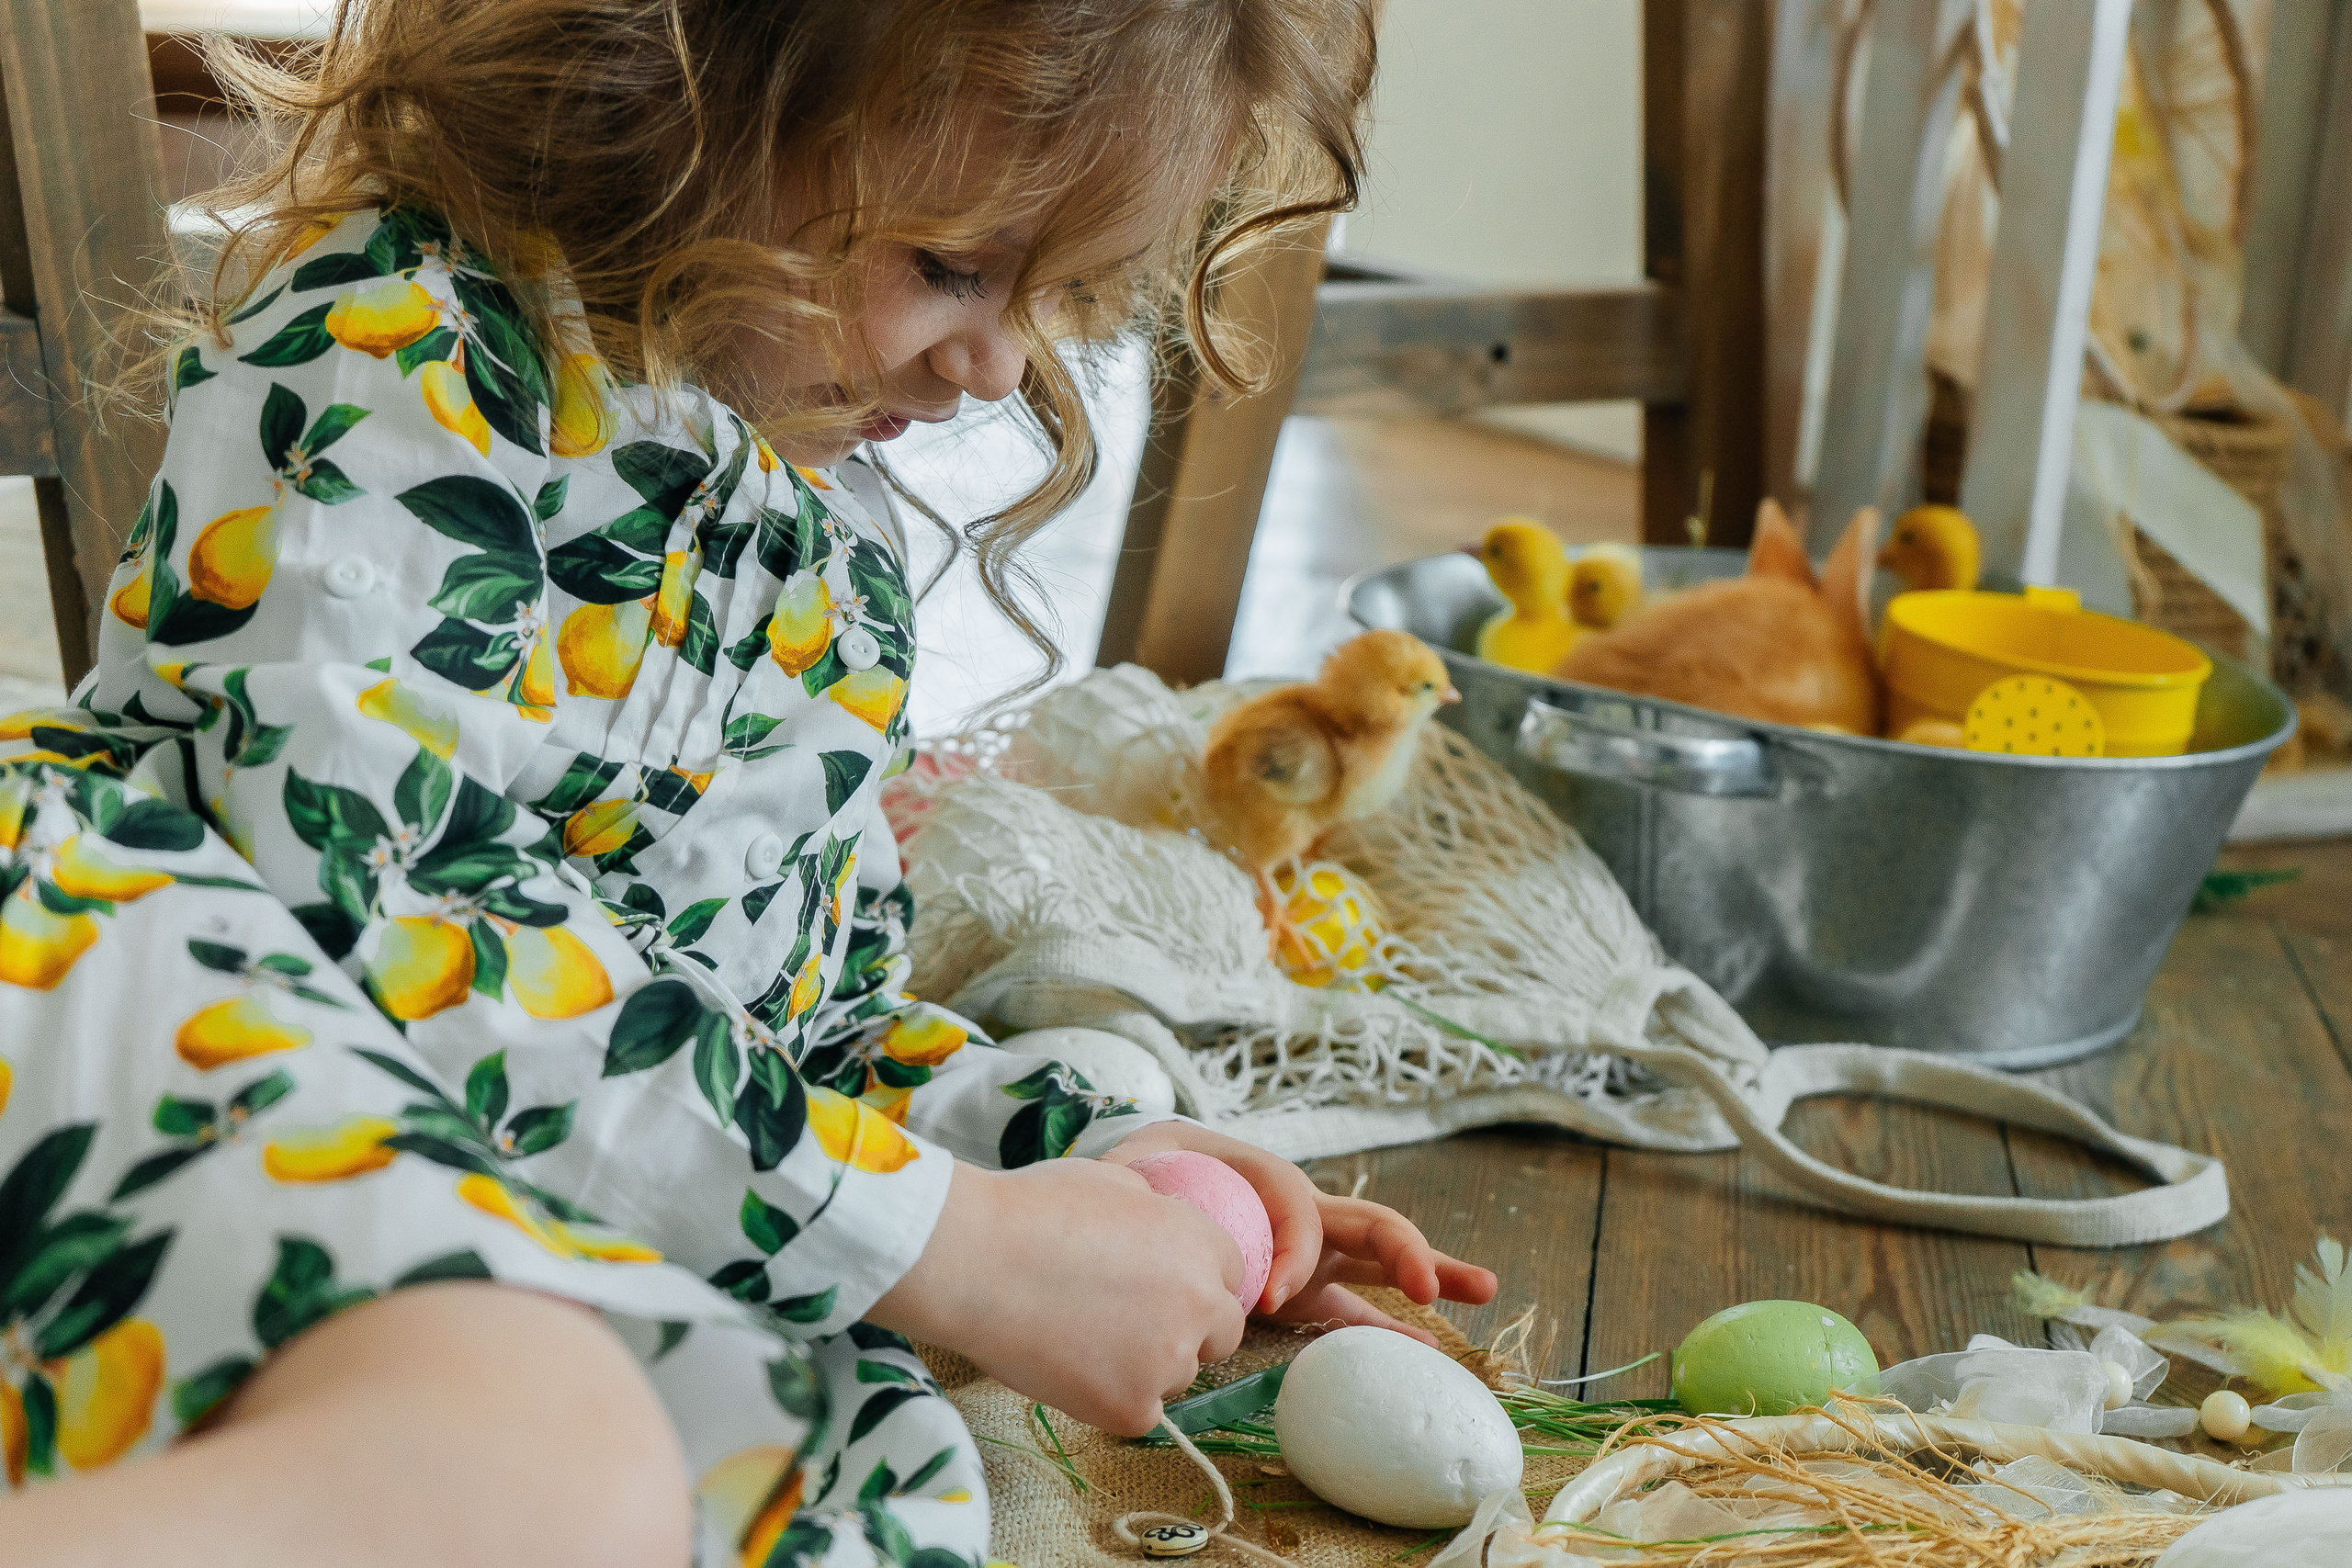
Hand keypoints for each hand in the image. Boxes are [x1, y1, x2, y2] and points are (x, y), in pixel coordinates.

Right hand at [867, 1160, 1246, 1436]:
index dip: (1192, 1281)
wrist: (973, 1261)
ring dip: (1146, 1366)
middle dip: (1187, 1330)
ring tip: (1082, 1340)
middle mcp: (1199, 1303)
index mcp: (1199, 1243)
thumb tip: (1158, 1223)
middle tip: (1129, 1324)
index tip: (1157, 1288)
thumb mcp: (1110, 1181)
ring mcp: (1168, 1361)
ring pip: (1177, 1375)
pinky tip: (1070, 1369)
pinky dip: (1111, 1399)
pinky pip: (1141, 1413)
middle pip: (1220, 1333)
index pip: (1228, 1275)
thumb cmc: (1030, 1210)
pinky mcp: (1132, 1407)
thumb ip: (1153, 1210)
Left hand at [1101, 1122, 1497, 1343]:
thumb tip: (1133, 1186)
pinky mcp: (1310, 1289)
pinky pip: (1360, 1309)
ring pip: (1385, 1259)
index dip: (1295, 1250)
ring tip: (1484, 1287)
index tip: (1264, 1297)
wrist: (1159, 1177)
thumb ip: (1142, 1170)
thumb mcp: (1144, 1160)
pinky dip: (1393, 1328)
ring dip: (1433, 1271)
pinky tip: (1429, 1350)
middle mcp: (1304, 1216)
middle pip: (1370, 1223)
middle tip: (1430, 1286)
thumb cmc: (1154, 1171)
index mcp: (1268, 1182)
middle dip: (1408, 1252)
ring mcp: (1317, 1252)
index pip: (1300, 1210)